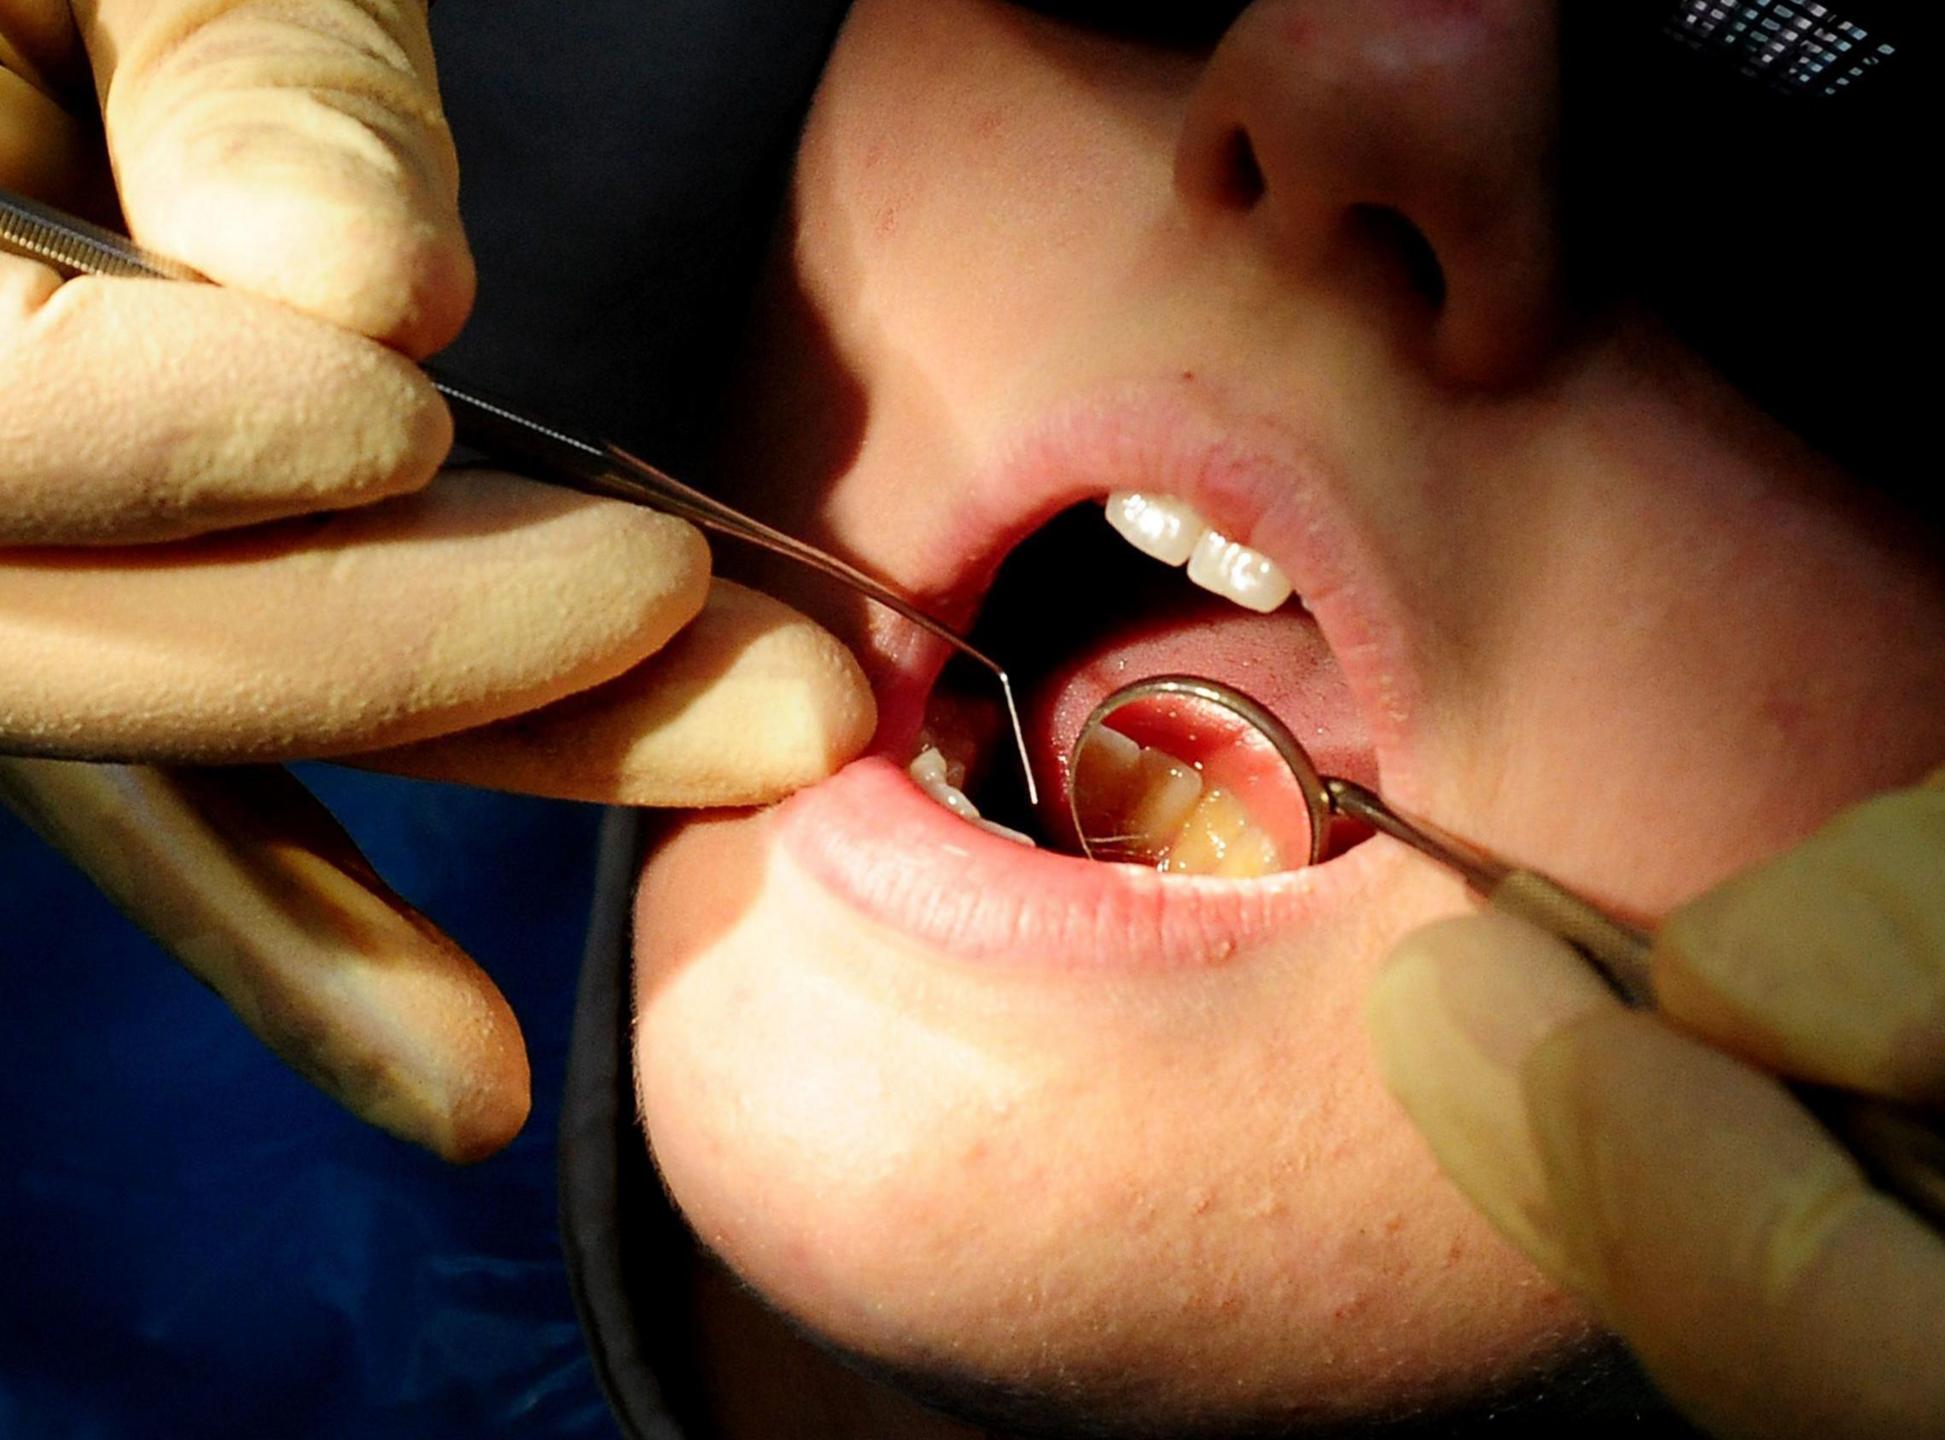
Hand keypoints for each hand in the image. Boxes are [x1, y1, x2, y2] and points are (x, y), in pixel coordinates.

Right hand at [0, 1, 872, 1157]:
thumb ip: (240, 68)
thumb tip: (354, 299)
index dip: (153, 442)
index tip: (397, 420)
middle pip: (62, 637)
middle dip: (400, 650)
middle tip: (717, 627)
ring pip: (161, 726)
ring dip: (479, 762)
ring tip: (762, 758)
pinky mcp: (83, 620)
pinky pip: (159, 792)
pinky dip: (299, 926)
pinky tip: (453, 1075)